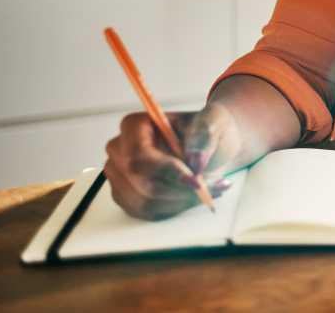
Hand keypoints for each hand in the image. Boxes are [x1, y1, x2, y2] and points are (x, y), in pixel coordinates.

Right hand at [103, 102, 241, 219]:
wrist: (209, 147)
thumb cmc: (206, 131)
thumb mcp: (213, 122)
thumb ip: (204, 136)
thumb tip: (196, 159)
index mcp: (133, 126)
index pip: (139, 157)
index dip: (168, 172)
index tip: (197, 181)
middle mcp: (119, 152)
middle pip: (142, 184)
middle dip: (181, 190)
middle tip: (214, 187)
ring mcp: (121, 177)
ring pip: (147, 202)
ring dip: (182, 200)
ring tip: (211, 189)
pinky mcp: (129, 198)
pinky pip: (150, 212)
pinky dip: (177, 207)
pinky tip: (195, 195)